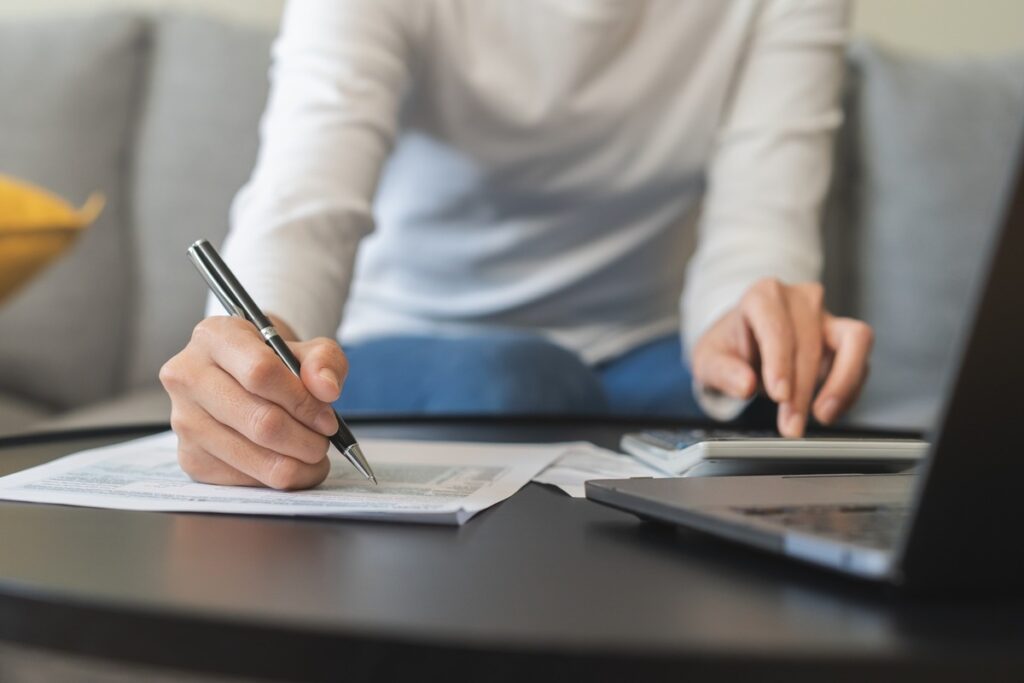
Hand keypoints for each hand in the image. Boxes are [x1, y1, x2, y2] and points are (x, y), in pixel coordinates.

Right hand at [159, 316, 347, 488]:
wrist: (243, 378)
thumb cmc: (276, 361)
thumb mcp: (307, 348)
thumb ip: (324, 361)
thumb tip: (327, 389)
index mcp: (214, 338)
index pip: (260, 373)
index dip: (302, 401)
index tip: (328, 418)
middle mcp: (188, 377)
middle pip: (259, 421)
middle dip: (305, 440)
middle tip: (324, 441)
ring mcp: (184, 421)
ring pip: (252, 456)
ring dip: (296, 464)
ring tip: (313, 454)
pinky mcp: (190, 458)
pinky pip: (242, 480)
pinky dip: (276, 477)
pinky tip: (288, 463)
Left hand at [691, 279, 872, 436]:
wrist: (744, 344)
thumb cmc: (727, 348)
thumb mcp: (708, 360)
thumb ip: (722, 372)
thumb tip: (746, 385)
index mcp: (762, 295)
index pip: (777, 327)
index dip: (780, 363)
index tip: (779, 395)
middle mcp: (800, 299)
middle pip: (810, 343)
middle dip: (802, 390)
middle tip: (791, 426)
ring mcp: (826, 316)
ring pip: (853, 341)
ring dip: (841, 383)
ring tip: (822, 416)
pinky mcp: (845, 337)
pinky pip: (860, 360)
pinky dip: (848, 389)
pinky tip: (827, 410)